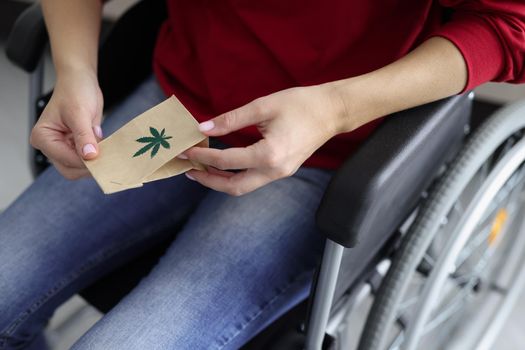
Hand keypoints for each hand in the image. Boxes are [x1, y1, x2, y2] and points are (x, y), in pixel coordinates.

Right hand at [30, 69, 103, 179]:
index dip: (85, 162)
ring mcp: (63, 147)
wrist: (81, 81)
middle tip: (107, 158)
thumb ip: (83, 136)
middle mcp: (50, 145)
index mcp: (43, 137)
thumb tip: (89, 155)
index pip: (65, 160)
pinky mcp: (75, 146)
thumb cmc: (75, 92)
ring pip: (80, 167)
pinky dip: (97, 157)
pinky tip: (105, 148)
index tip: (103, 159)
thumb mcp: (79, 113)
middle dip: (89, 166)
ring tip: (107, 150)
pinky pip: (87, 159)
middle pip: (70, 169)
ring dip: (94, 162)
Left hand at [184, 84, 345, 195]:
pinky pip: (254, 180)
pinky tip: (224, 164)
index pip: (227, 160)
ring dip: (221, 181)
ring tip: (203, 168)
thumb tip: (204, 127)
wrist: (332, 111)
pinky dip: (235, 175)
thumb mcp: (263, 106)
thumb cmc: (301, 104)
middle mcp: (275, 170)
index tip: (186, 149)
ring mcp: (280, 173)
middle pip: (234, 187)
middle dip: (209, 180)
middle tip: (189, 169)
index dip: (203, 155)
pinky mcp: (283, 170)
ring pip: (244, 187)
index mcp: (269, 154)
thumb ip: (231, 119)